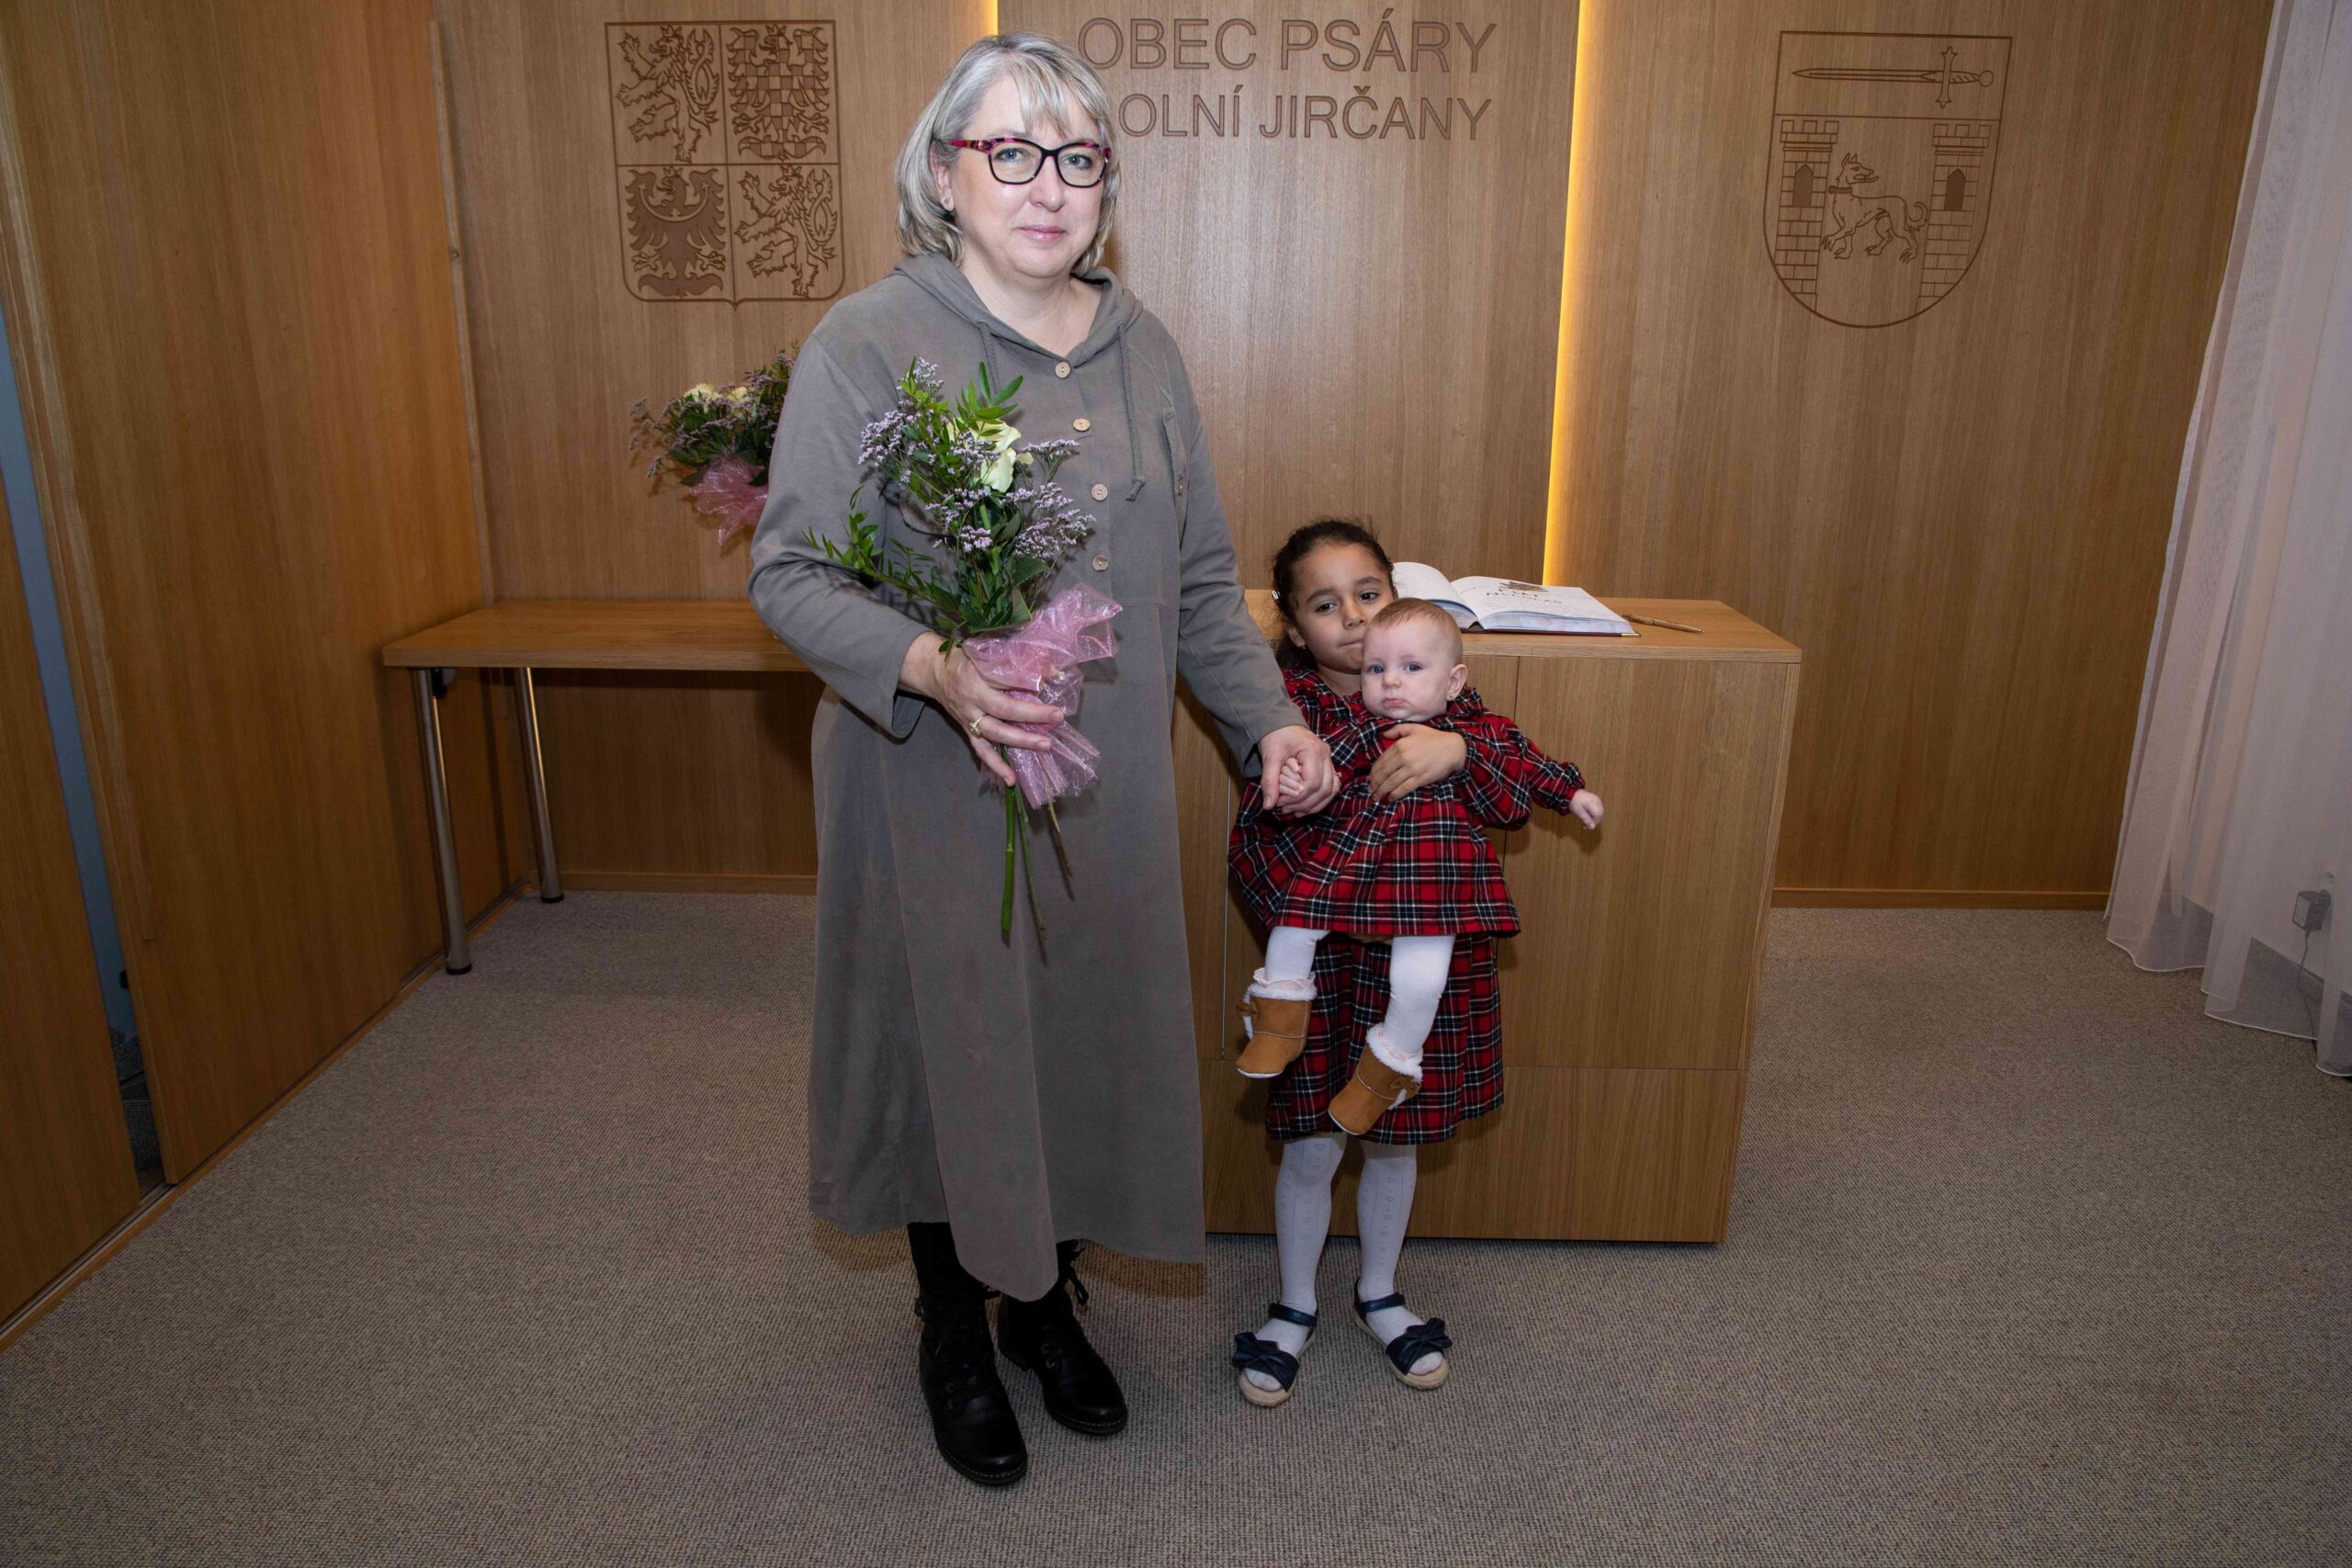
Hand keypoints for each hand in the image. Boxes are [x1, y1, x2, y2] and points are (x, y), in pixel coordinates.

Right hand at [900, 632, 1062, 786]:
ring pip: (995, 733)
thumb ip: (1015, 660)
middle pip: (1003, 709)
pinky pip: (981, 751)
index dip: (1029, 680)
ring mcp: (969, 718)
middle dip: (1032, 714)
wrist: (935, 673)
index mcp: (976, 673)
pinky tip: (1011, 780)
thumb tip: (1052, 669)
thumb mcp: (986, 652)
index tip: (1053, 679)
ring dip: (1021, 741)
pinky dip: (996, 766)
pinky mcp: (967, 731)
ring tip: (1045, 745)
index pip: (1005, 677)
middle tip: (1057, 717)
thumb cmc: (965, 659)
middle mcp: (972, 698)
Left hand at [1256, 725, 1336, 814]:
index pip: (1312, 783)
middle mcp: (1326, 755)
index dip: (1298, 798)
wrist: (1281, 723)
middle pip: (1325, 789)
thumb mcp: (1270, 757)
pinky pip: (1331, 786)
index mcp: (1313, 750)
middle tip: (1286, 810)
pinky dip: (1320, 799)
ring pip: (1332, 790)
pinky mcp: (1327, 765)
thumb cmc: (1276, 737)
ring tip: (1296, 812)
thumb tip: (1269, 806)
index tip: (1280, 803)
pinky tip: (1305, 806)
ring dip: (1315, 805)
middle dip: (1306, 804)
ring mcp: (1329, 760)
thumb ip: (1269, 781)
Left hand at [1368, 724, 1467, 800]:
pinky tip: (1390, 797)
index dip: (1373, 772)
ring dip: (1382, 791)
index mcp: (1400, 745)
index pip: (1381, 761)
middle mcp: (1403, 757)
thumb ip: (1397, 730)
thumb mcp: (1414, 728)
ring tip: (1377, 796)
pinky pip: (1403, 789)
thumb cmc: (1433, 738)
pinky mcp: (1420, 779)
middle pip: (1384, 773)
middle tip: (1370, 790)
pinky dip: (1395, 794)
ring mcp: (1412, 769)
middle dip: (1375, 783)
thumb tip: (1384, 734)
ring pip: (1391, 783)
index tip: (1370, 778)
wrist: (1453, 748)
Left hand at [1569, 790, 1603, 829]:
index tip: (1587, 827)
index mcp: (1593, 802)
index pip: (1599, 815)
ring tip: (1584, 819)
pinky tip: (1586, 815)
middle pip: (1600, 814)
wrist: (1570, 793)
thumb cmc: (1574, 802)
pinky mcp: (1595, 800)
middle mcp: (1597, 801)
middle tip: (1585, 825)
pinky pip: (1597, 809)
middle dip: (1594, 821)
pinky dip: (1592, 814)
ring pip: (1599, 812)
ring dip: (1593, 818)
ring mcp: (1597, 800)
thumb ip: (1586, 819)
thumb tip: (1592, 827)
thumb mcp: (1579, 812)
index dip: (1594, 822)